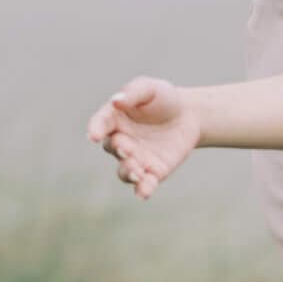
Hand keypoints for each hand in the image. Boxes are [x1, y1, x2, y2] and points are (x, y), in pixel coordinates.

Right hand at [84, 77, 200, 199]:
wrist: (188, 115)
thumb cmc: (163, 98)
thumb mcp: (150, 88)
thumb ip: (134, 93)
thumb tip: (116, 101)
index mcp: (114, 119)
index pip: (101, 123)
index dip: (95, 129)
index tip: (93, 135)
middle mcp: (121, 141)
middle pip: (113, 148)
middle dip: (118, 149)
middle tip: (126, 148)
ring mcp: (135, 158)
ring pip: (124, 170)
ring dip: (128, 173)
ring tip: (137, 171)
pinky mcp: (153, 172)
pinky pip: (144, 184)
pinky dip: (142, 190)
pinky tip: (144, 193)